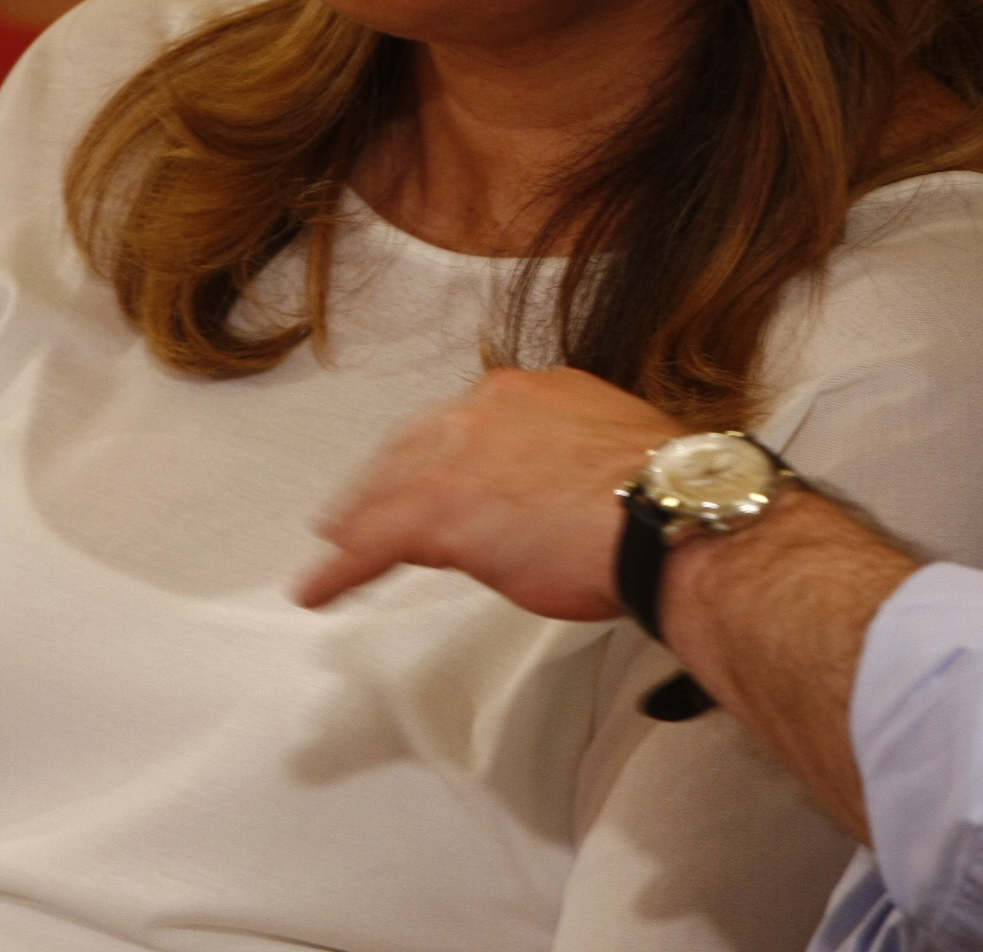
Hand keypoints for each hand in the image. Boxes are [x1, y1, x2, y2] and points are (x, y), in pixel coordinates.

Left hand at [298, 367, 680, 619]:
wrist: (663, 513)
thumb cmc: (657, 494)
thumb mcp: (610, 444)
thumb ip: (567, 455)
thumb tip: (566, 484)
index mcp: (526, 393)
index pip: (462, 424)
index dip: (439, 454)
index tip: (433, 472)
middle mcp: (483, 411)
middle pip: (411, 448)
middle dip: (385, 482)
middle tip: (361, 511)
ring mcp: (455, 459)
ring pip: (385, 491)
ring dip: (357, 520)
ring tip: (333, 548)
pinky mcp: (435, 513)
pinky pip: (370, 545)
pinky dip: (339, 570)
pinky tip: (319, 590)